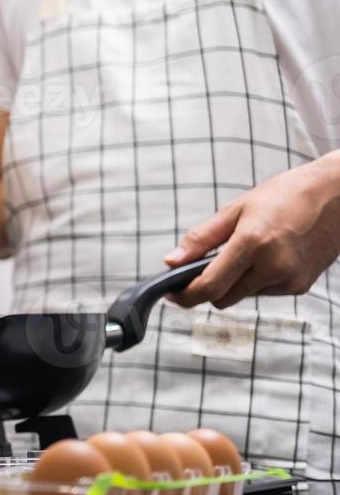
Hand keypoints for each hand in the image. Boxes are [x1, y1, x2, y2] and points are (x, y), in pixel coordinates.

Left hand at [163, 155, 339, 309]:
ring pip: (244, 296)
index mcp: (252, 243)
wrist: (337, 196)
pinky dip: (256, 281)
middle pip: (224, 298)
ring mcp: (289, 280)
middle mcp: (273, 267)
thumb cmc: (287, 196)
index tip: (172, 293)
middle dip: (207, 289)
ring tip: (244, 252)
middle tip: (198, 271)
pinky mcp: (301, 286)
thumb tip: (172, 261)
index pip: (210, 286)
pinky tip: (266, 257)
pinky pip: (265, 292)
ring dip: (234, 283)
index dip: (185, 295)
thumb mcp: (236, 209)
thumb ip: (201, 238)